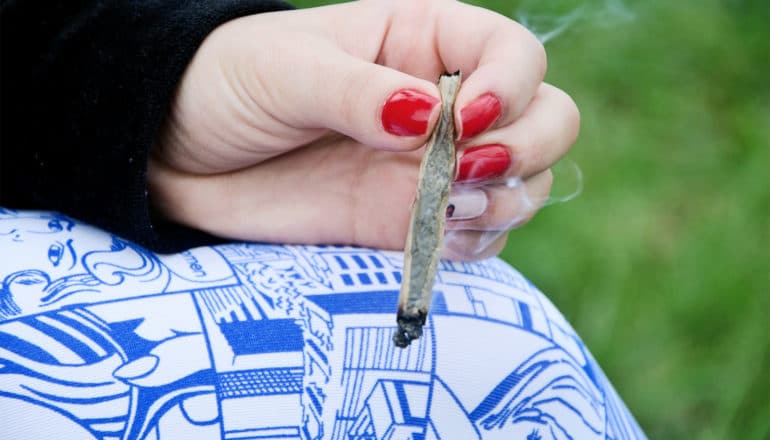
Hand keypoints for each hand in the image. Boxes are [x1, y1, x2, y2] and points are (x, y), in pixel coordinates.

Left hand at [148, 0, 578, 259]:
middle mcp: (447, 104)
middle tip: (467, 174)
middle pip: (548, 120)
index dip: (513, 88)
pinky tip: (436, 237)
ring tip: (448, 210)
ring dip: (508, 202)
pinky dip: (475, 243)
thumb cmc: (232, 84)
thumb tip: (435, 120)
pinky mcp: (414, 221)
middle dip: (528, 150)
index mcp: (426, 42)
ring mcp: (435, 167)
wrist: (185, 154)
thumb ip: (360, 91)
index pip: (515, 55)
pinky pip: (480, 236)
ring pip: (526, 183)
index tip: (468, 121)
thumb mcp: (288, 70)